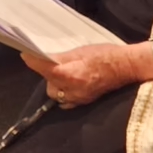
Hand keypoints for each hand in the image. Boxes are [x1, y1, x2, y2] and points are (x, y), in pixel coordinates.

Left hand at [20, 41, 139, 107]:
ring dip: (56, 84)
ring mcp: (79, 98)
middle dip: (48, 75)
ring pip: (58, 95)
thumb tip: (45, 57)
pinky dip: (65, 93)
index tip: (25, 54)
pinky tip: (70, 83)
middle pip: (49, 86)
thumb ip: (61, 57)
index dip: (32, 61)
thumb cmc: (106, 55)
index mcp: (70, 75)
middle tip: (52, 63)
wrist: (127, 66)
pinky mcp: (85, 101)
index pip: (44, 69)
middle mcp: (73, 90)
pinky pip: (68, 101)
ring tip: (63, 73)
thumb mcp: (81, 51)